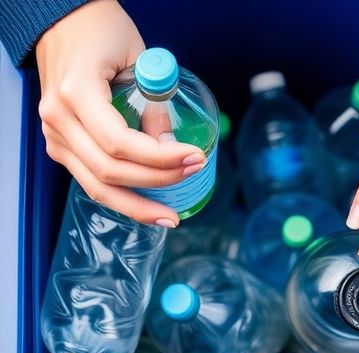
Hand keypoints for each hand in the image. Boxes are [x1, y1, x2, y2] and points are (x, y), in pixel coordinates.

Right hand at [35, 0, 206, 226]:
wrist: (64, 23)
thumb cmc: (102, 31)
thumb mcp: (138, 56)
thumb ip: (155, 98)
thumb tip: (169, 141)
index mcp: (75, 93)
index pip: (120, 143)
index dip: (161, 157)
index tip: (196, 156)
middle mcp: (58, 119)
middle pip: (110, 171)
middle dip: (158, 180)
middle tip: (195, 171)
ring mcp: (54, 135)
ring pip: (96, 185)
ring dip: (137, 204)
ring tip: (171, 215)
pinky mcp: (61, 144)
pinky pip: (91, 179)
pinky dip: (121, 196)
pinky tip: (147, 206)